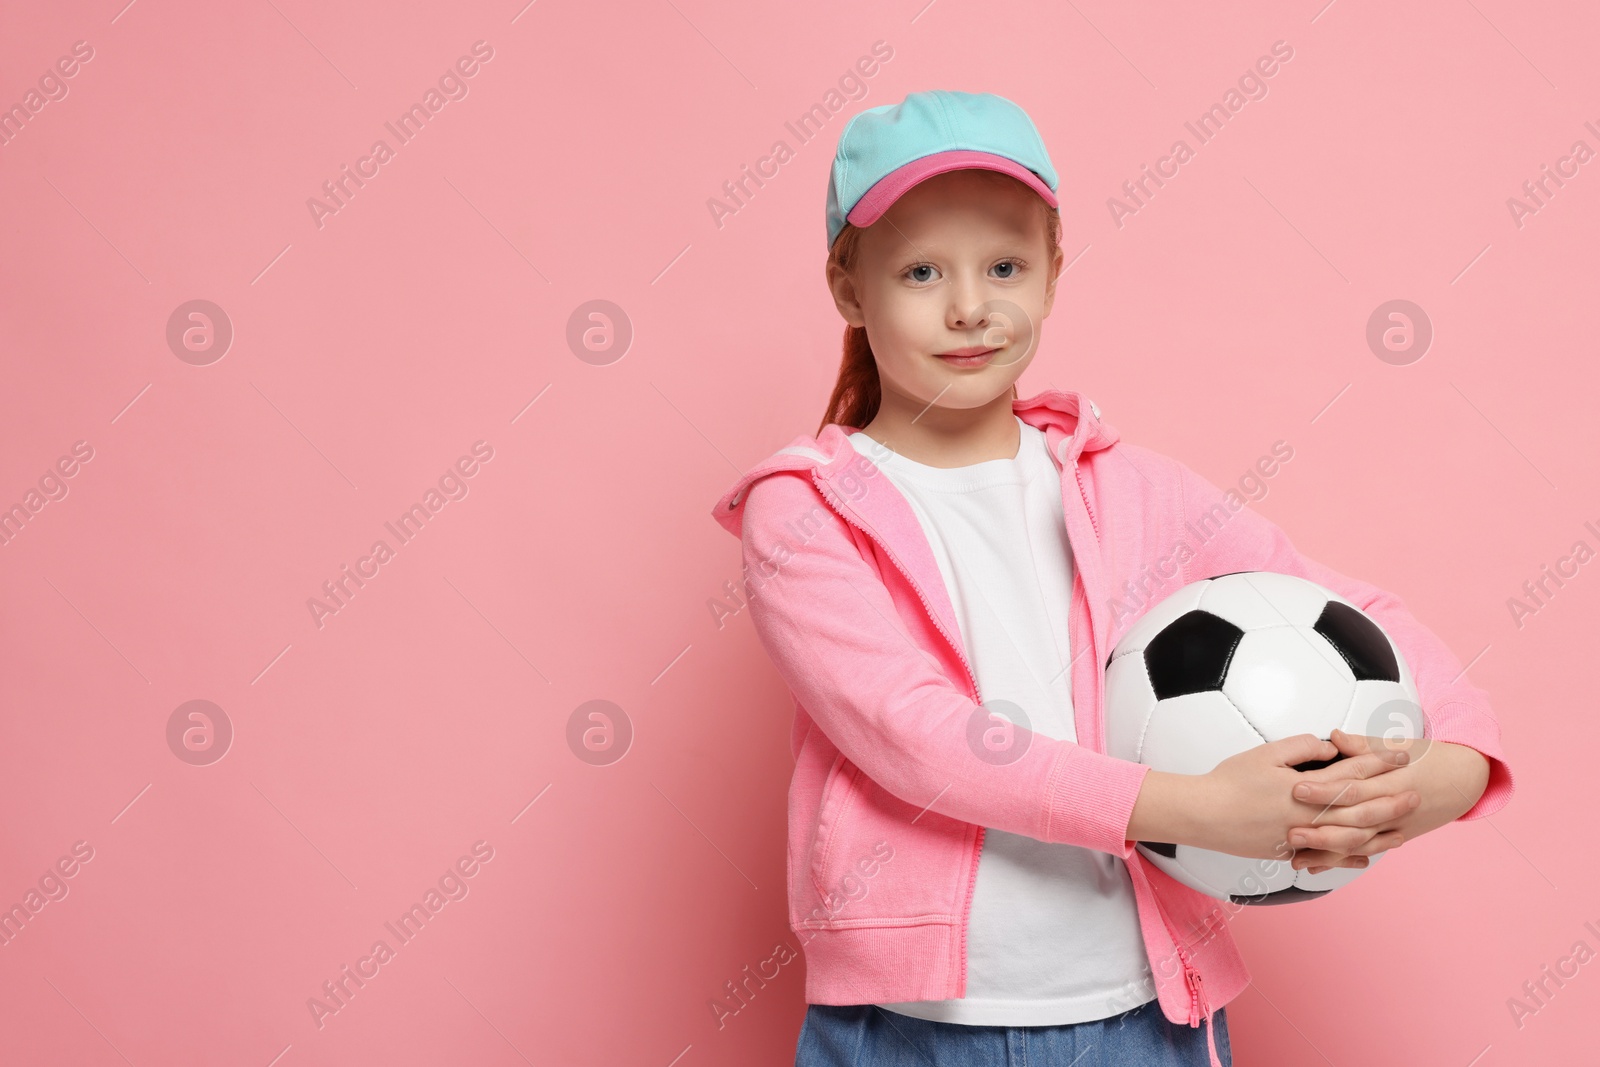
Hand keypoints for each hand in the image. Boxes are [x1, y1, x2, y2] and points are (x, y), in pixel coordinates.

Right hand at [1190, 733, 1393, 860]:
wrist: (1202, 815)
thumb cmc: (1229, 781)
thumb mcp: (1264, 754)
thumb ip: (1300, 748)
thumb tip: (1329, 747)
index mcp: (1305, 789)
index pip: (1351, 773)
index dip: (1378, 762)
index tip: (1401, 755)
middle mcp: (1308, 817)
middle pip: (1360, 810)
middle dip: (1391, 802)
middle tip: (1416, 796)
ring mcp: (1300, 838)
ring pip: (1349, 839)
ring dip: (1378, 835)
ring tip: (1400, 832)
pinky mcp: (1288, 852)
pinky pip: (1326, 857)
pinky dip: (1348, 857)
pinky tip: (1364, 856)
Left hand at [1288, 731, 1490, 872]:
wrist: (1467, 778)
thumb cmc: (1432, 758)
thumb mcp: (1401, 745)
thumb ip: (1364, 745)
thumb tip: (1333, 737)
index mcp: (1395, 779)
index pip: (1355, 787)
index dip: (1326, 790)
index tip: (1297, 790)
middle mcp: (1397, 807)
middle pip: (1355, 821)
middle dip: (1322, 829)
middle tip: (1290, 831)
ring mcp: (1398, 826)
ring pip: (1360, 844)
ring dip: (1328, 852)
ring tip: (1296, 857)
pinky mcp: (1398, 837)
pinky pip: (1367, 851)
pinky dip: (1342, 861)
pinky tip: (1317, 866)